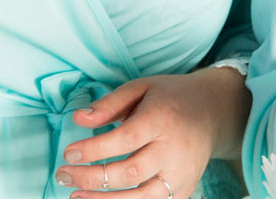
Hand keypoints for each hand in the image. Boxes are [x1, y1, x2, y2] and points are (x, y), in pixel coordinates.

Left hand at [54, 68, 246, 198]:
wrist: (213, 112)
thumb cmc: (169, 98)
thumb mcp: (141, 88)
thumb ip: (109, 104)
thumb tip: (78, 119)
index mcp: (162, 119)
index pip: (124, 140)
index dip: (93, 149)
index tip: (68, 153)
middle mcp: (174, 150)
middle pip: (129, 172)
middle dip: (91, 178)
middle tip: (63, 175)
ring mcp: (181, 174)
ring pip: (140, 197)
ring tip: (76, 196)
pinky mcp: (184, 190)